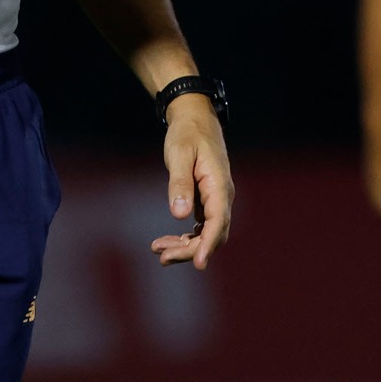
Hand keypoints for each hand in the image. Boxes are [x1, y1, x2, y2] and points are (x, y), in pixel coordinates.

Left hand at [150, 94, 233, 267]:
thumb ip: (179, 183)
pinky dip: (185, 237)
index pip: (218, 222)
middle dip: (189, 249)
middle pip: (212, 234)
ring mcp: (215, 199)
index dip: (208, 244)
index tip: (198, 264)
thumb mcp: (180, 154)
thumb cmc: (187, 133)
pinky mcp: (206, 200)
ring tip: (159, 251)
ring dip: (185, 246)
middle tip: (162, 256)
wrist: (194, 118)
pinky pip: (201, 226)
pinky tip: (167, 241)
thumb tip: (180, 216)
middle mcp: (221, 196)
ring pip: (206, 233)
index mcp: (219, 185)